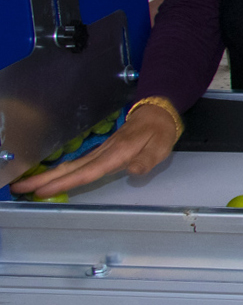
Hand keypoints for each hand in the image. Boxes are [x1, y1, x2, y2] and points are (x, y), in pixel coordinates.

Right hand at [11, 103, 178, 198]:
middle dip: (45, 179)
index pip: (88, 171)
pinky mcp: (100, 152)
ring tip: (25, 184)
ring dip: (48, 175)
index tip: (43, 190)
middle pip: (71, 168)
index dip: (66, 182)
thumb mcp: (161, 146)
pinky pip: (77, 164)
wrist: (156, 114)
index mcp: (117, 153)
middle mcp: (103, 152)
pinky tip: (50, 177)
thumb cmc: (159, 132)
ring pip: (70, 165)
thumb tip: (133, 171)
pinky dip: (61, 172)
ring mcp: (99, 151)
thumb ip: (147, 160)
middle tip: (19, 188)